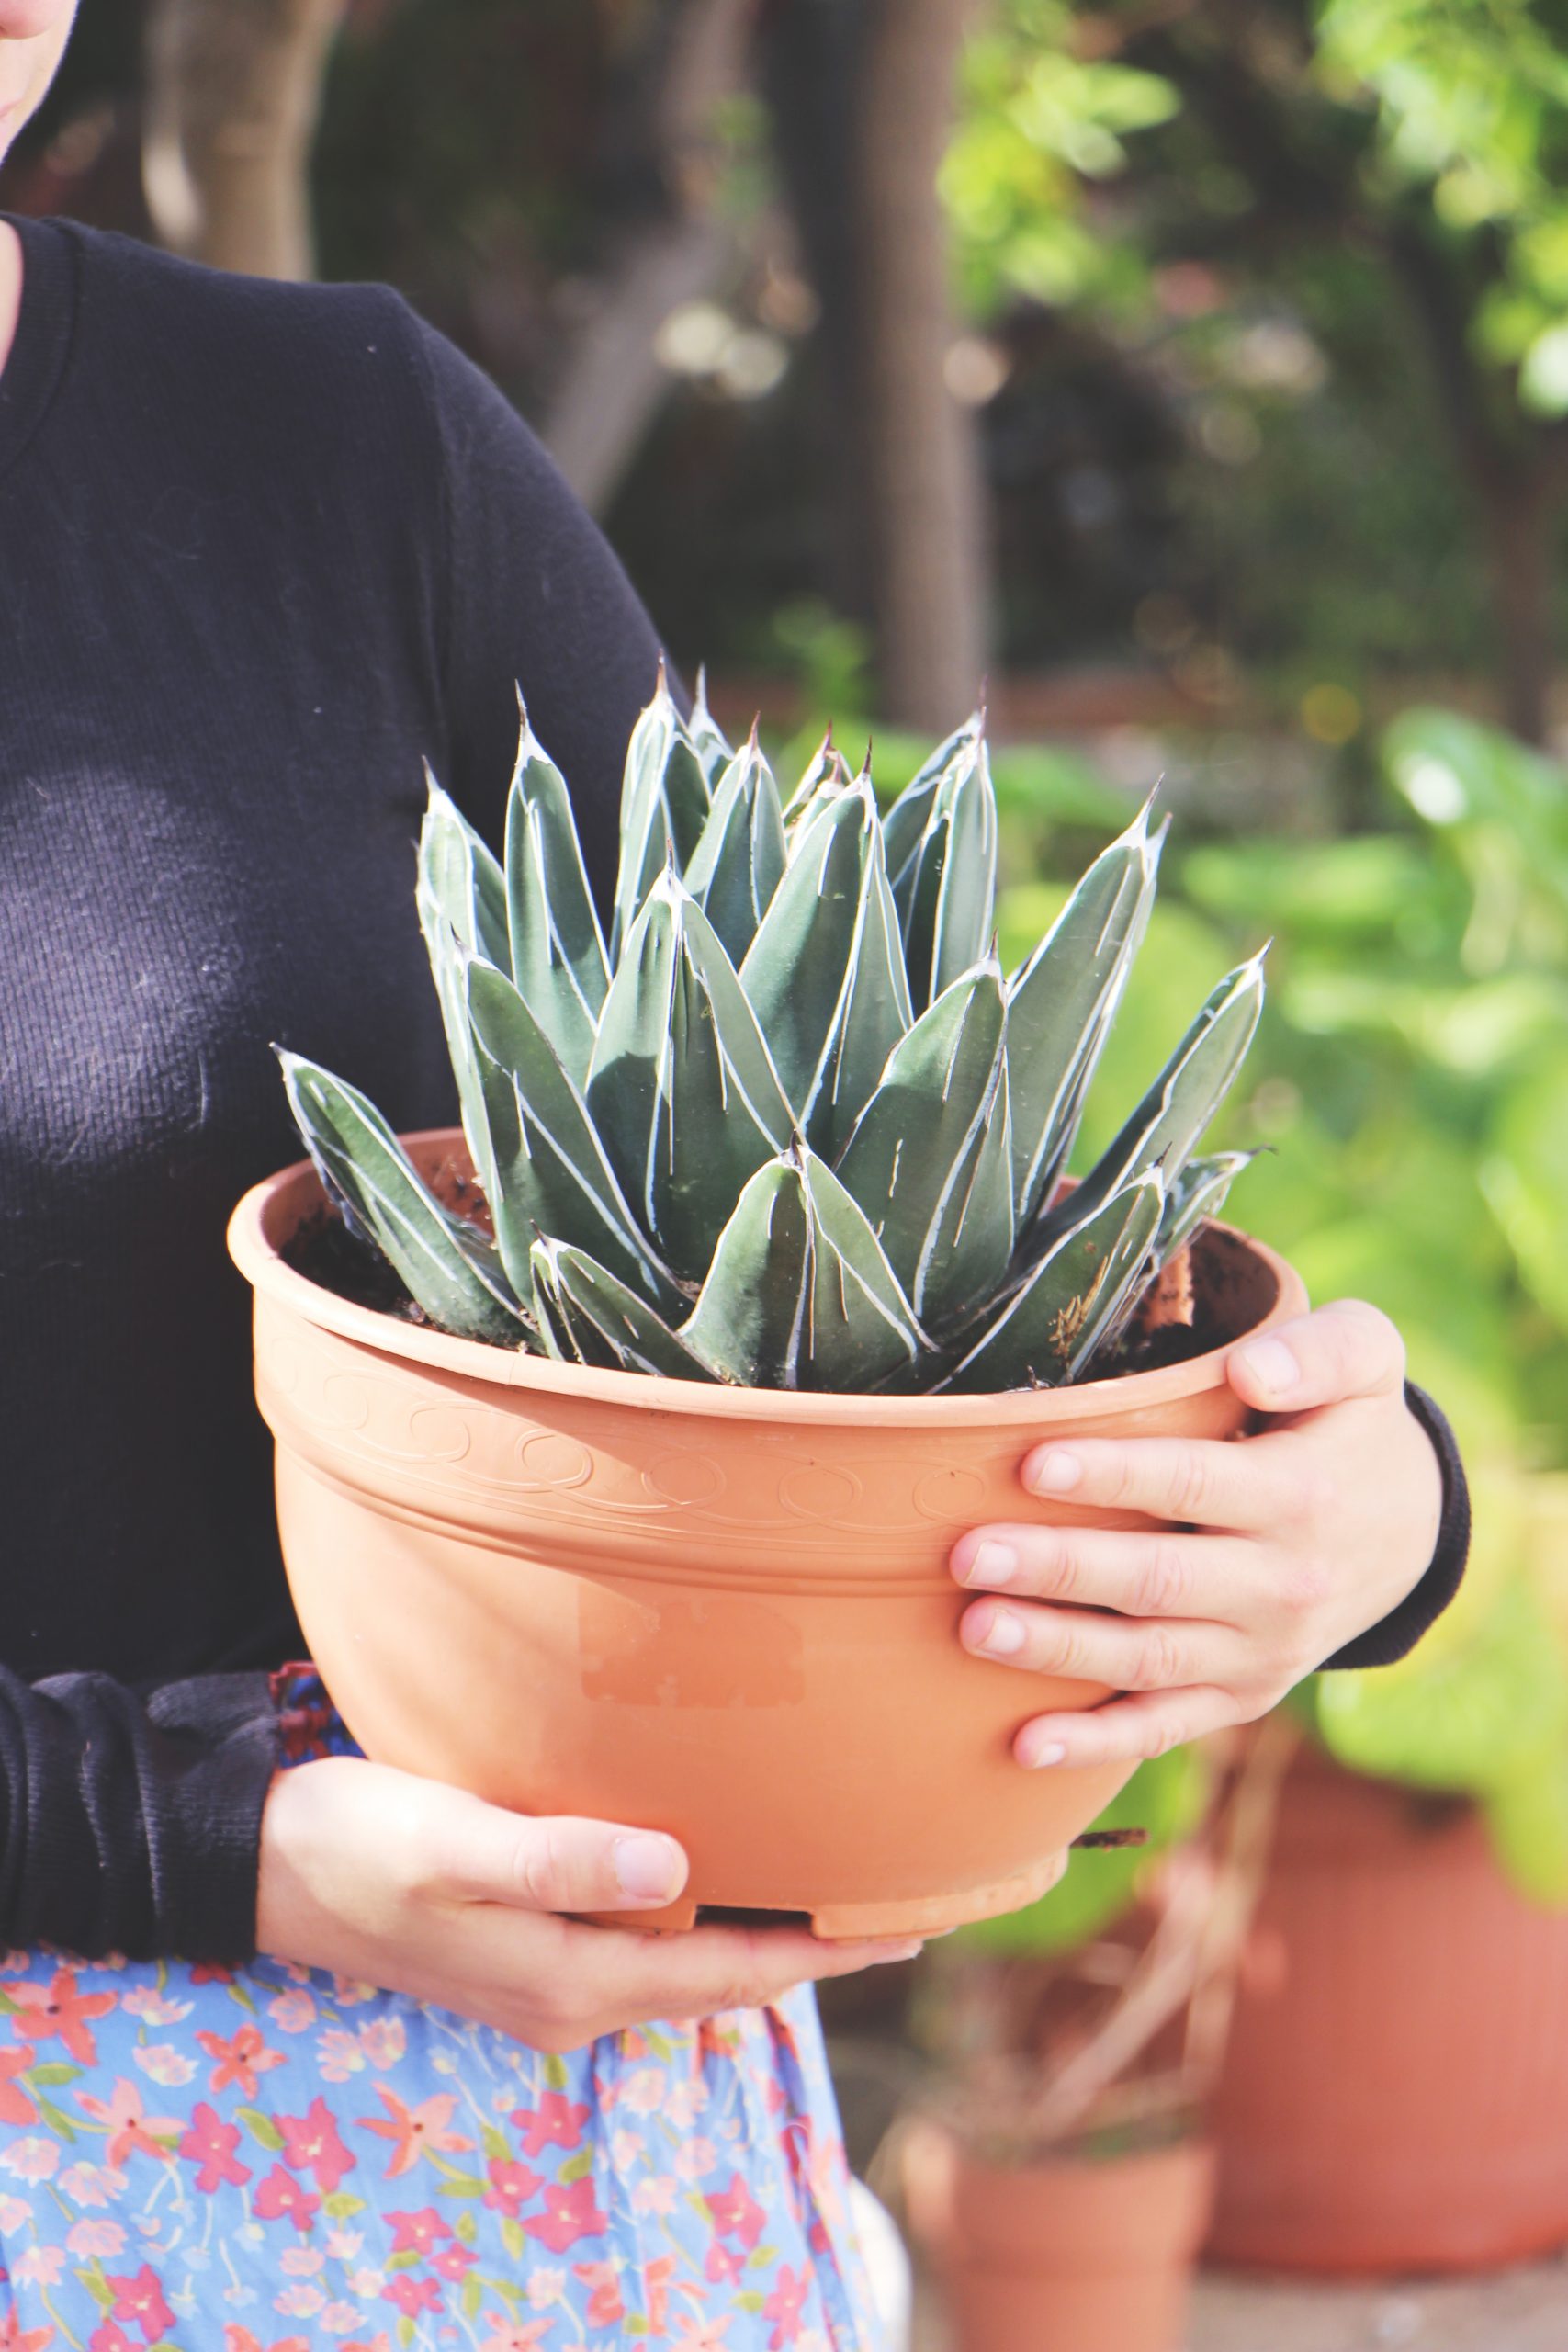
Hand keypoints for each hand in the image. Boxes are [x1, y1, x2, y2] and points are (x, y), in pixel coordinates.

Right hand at [257, 1756, 919, 2051]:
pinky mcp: (528, 1945)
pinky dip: (705, 1918)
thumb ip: (560, 1858)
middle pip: (726, 1978)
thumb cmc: (358, 1840)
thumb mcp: (453, 1844)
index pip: (733, 1973)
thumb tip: (676, 1873)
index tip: (916, 1925)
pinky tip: (724, 1873)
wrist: (263, 1863)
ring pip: (689, 1964)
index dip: (827, 1952)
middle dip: (817, 1949)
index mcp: (572, 1978)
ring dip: (765, 1934)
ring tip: (841, 1890)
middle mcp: (573, 1993)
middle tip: (908, 1902)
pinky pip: (647, 1944)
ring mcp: (550, 1976)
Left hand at [949, 1301, 1443, 1769]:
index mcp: (1302, 1495)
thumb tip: (1250, 1371)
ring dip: (1058, 1650)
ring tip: (974, 1629)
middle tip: (968, 1554)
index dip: (1114, 1477)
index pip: (1195, 1483)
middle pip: (1158, 1580)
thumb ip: (1320, 1352)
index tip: (1032, 1464)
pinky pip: (1164, 1726)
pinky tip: (1022, 1745)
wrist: (1407, 1533)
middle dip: (1060, 1570)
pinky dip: (1095, 1744)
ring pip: (1149, 1658)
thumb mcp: (1367, 1360)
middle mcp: (1283, 1585)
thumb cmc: (1352, 1424)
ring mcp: (1260, 1653)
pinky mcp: (1239, 1698)